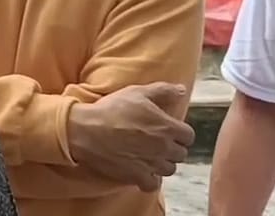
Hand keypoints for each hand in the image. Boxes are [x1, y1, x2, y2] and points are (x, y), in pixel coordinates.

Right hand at [67, 82, 194, 191]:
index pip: (188, 136)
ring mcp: (151, 164)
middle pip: (180, 154)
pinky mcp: (137, 176)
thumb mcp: (136, 92)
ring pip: (169, 169)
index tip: (168, 130)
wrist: (86, 130)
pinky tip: (141, 170)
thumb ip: (163, 90)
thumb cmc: (111, 109)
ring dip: (161, 163)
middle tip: (157, 142)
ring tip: (149, 155)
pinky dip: (149, 179)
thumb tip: (181, 90)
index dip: (179, 132)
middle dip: (171, 148)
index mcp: (167, 127)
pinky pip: (153, 184)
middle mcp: (164, 148)